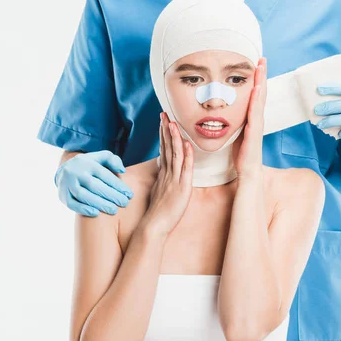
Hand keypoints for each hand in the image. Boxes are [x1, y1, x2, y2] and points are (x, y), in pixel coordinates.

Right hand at [55, 151, 133, 216]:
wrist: (64, 171)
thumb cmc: (89, 166)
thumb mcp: (100, 158)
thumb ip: (112, 160)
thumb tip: (122, 170)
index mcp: (87, 163)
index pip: (104, 174)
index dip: (117, 185)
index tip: (129, 194)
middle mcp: (76, 172)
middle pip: (94, 185)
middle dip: (111, 195)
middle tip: (124, 203)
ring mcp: (68, 184)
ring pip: (83, 195)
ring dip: (99, 204)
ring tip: (114, 210)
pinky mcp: (63, 196)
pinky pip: (72, 204)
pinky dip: (83, 209)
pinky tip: (96, 213)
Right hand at [144, 112, 193, 235]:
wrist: (154, 226)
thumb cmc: (158, 213)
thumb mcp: (161, 193)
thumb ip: (164, 181)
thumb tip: (165, 173)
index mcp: (163, 174)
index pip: (163, 149)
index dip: (163, 134)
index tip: (163, 121)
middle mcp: (167, 174)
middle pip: (166, 147)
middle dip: (165, 130)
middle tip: (164, 114)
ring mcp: (173, 180)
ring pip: (174, 154)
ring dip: (174, 137)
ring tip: (172, 122)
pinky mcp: (181, 188)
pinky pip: (184, 169)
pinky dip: (186, 156)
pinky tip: (186, 144)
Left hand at [232, 57, 266, 179]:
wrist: (248, 172)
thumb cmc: (242, 156)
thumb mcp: (236, 134)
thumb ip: (235, 122)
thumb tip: (225, 113)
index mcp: (252, 119)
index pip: (255, 95)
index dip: (256, 80)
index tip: (255, 65)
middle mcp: (257, 119)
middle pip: (260, 92)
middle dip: (261, 75)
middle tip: (261, 58)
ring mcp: (257, 124)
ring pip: (260, 98)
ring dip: (261, 81)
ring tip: (261, 66)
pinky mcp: (254, 131)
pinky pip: (255, 112)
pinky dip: (256, 99)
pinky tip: (256, 88)